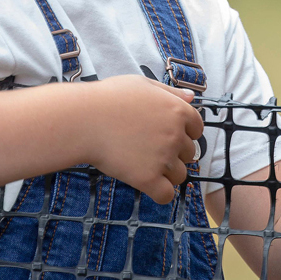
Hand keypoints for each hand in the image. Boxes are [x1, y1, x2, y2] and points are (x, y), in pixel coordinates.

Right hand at [86, 75, 203, 203]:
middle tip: (147, 146)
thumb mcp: (141, 84)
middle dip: (173, 152)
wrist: (83, 119)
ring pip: (180, 175)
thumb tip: (191, 98)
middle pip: (189, 153)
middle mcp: (176, 135)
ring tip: (142, 162)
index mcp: (178, 111)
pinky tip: (145, 182)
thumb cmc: (109, 98)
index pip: (197, 129)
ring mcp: (163, 158)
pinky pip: (166, 195)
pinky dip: (159, 192)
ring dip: (166, 172)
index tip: (164, 133)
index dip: (183, 132)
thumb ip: (170, 92)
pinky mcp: (148, 179)